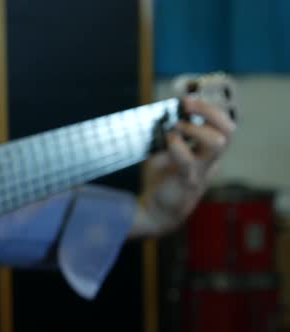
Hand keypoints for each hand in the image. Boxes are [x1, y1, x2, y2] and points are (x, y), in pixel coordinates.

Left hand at [132, 97, 235, 236]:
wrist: (155, 210)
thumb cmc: (162, 178)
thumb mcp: (165, 151)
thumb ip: (168, 134)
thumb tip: (162, 110)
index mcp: (208, 151)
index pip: (223, 124)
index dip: (209, 108)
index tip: (186, 99)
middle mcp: (210, 160)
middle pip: (228, 130)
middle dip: (209, 111)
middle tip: (186, 105)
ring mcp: (202, 171)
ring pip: (218, 143)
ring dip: (196, 128)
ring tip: (177, 126)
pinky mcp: (188, 182)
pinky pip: (188, 161)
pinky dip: (178, 146)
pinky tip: (168, 140)